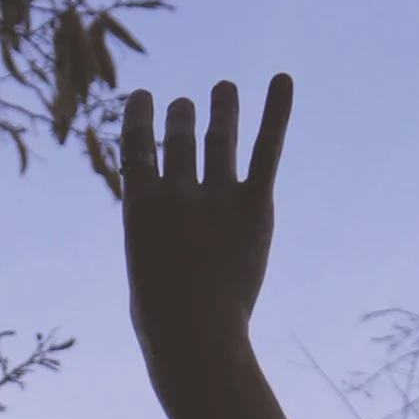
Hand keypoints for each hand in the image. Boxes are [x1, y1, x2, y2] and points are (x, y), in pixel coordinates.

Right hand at [122, 74, 291, 388]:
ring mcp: (216, 197)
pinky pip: (267, 149)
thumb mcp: (142, 259)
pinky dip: (276, 111)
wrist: (196, 339)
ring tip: (223, 90)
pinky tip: (283, 79)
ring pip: (219, 134)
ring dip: (221, 105)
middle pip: (179, 135)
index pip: (135, 143)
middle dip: (180, 116)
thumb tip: (168, 192)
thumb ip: (156, 221)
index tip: (145, 97)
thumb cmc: (162, 312)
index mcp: (138, 205)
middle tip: (184, 107)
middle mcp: (176, 192)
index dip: (140, 114)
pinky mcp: (253, 206)